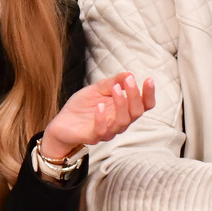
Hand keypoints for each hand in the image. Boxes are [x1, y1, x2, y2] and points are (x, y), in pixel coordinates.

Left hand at [39, 72, 155, 158]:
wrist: (62, 123)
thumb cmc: (83, 106)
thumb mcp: (98, 89)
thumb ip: (113, 82)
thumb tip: (129, 74)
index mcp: (123, 110)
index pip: (144, 105)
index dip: (149, 94)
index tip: (149, 79)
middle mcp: (119, 122)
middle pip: (136, 113)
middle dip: (135, 96)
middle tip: (129, 80)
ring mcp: (107, 131)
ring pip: (122, 122)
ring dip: (121, 104)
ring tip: (115, 89)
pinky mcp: (92, 137)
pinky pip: (102, 131)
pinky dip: (102, 118)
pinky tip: (99, 106)